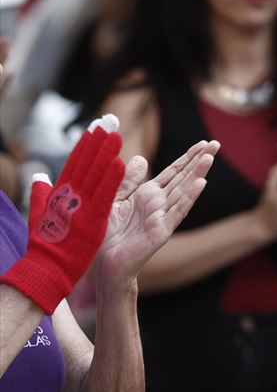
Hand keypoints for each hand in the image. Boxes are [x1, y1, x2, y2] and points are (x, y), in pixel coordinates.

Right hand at [0, 116, 124, 313]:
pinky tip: (120, 164)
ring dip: (105, 154)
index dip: (86, 145)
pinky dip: (111, 181)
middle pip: (86, 164)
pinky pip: (104, 197)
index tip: (95, 127)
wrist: (45, 270)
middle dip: (97, 142)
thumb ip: (43, 193)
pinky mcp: (91, 220)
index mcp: (61, 194)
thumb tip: (40, 175)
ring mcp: (80, 207)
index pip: (76, 164)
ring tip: (116, 135)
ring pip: (95, 176)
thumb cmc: (45, 244)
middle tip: (109, 121)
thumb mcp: (42, 214)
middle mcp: (69, 197)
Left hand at [93, 140, 217, 285]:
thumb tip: (141, 159)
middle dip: (199, 160)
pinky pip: (177, 212)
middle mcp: (159, 203)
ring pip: (184, 191)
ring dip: (198, 174)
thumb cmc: (106, 235)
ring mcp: (162, 216)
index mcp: (147, 194)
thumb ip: (127, 180)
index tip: (203, 143)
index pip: (173, 172)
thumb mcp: (112, 200)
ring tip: (210, 158)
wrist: (102, 264)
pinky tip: (200, 183)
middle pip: (183, 177)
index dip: (187, 157)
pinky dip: (189, 197)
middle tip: (216, 143)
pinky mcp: (161, 231)